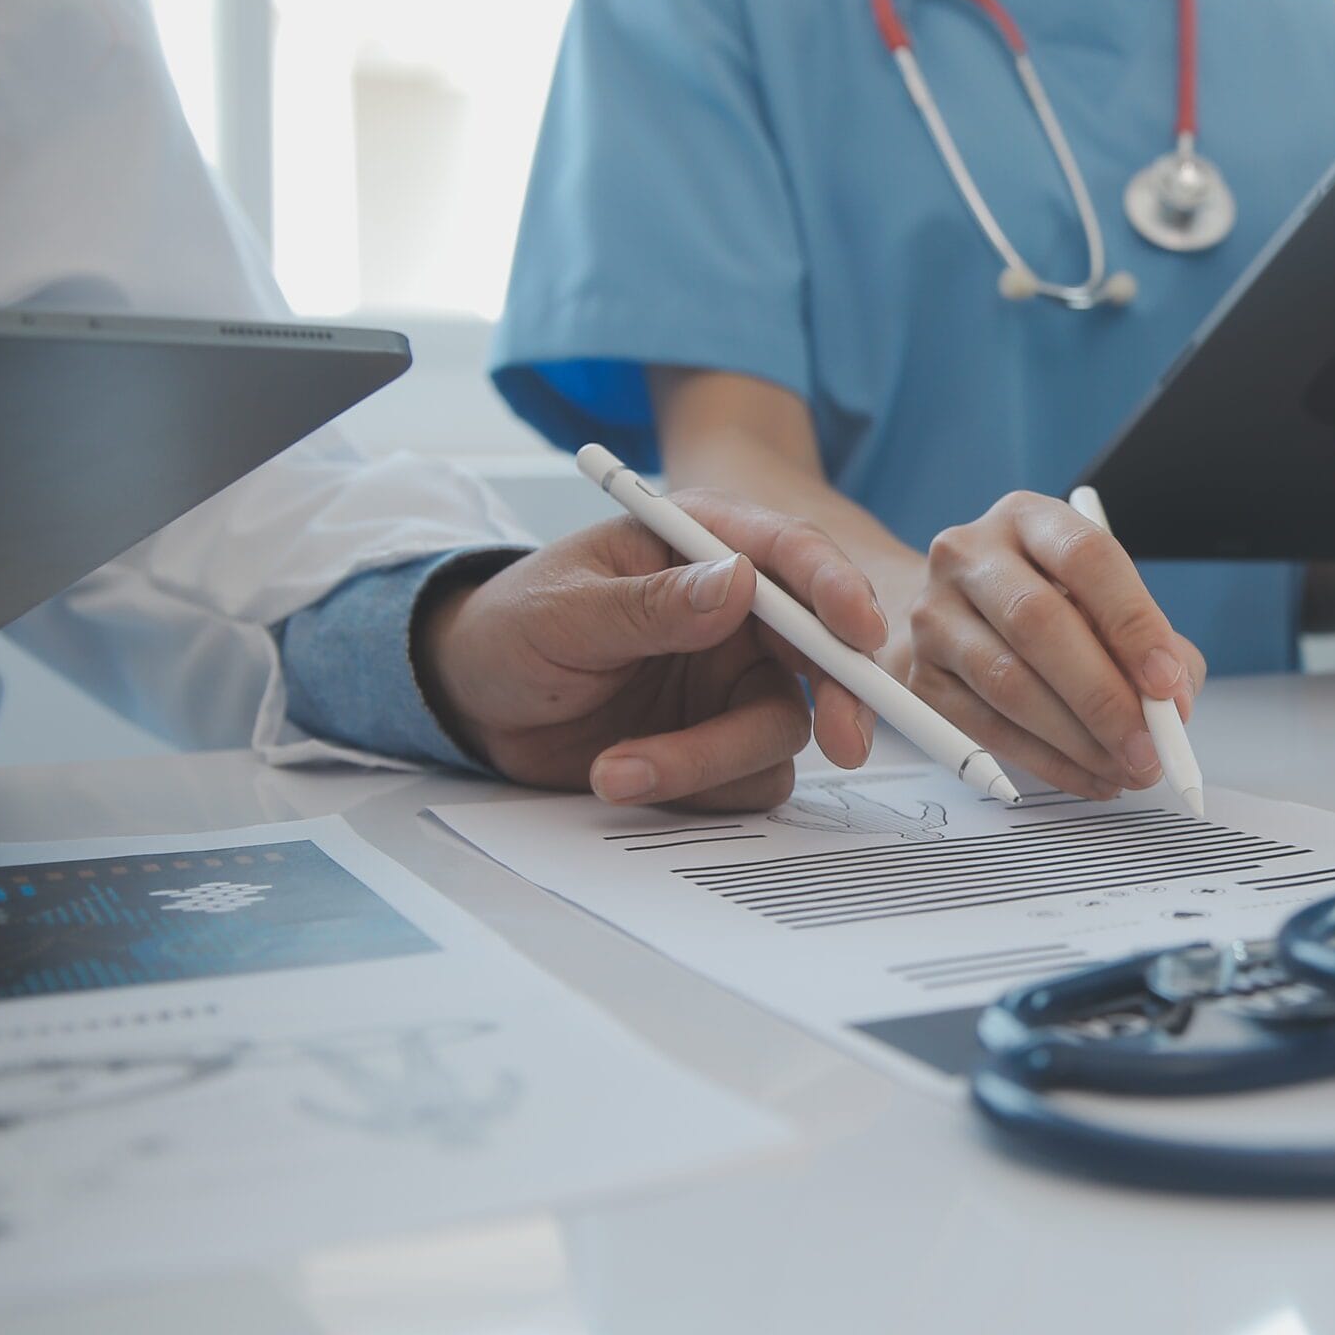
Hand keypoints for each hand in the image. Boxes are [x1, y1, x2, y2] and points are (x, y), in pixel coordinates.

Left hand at [416, 495, 887, 810]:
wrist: (475, 705)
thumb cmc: (510, 628)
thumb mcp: (563, 608)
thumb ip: (650, 601)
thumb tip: (740, 583)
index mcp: (703, 545)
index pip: (790, 555)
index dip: (836, 589)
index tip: (859, 631)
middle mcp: (736, 613)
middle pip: (821, 650)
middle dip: (838, 696)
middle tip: (844, 744)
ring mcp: (732, 682)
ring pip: (780, 729)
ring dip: (708, 760)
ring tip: (615, 770)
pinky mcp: (720, 744)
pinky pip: (750, 779)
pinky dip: (698, 790)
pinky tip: (625, 776)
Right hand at [900, 491, 1203, 801]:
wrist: (951, 618)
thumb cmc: (1049, 608)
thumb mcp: (1105, 602)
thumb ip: (1154, 646)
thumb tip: (1169, 706)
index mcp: (1028, 518)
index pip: (1086, 557)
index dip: (1132, 622)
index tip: (1167, 682)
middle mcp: (970, 554)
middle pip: (1038, 622)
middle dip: (1103, 696)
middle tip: (1149, 747)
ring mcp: (934, 614)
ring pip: (1007, 681)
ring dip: (1077, 739)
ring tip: (1126, 769)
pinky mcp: (917, 676)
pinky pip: (985, 727)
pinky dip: (1047, 762)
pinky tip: (1090, 777)